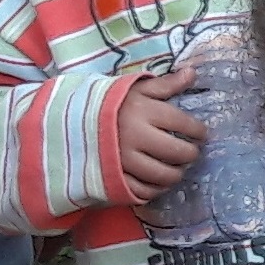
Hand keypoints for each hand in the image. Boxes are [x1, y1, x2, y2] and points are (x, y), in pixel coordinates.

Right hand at [117, 68, 202, 201]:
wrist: (63, 122)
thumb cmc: (106, 103)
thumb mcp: (135, 88)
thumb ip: (165, 84)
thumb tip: (192, 72)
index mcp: (144, 111)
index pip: (185, 124)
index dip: (199, 131)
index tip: (201, 133)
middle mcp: (136, 137)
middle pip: (178, 153)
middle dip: (191, 154)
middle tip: (190, 152)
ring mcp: (123, 161)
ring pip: (164, 176)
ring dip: (176, 173)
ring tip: (177, 167)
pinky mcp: (111, 179)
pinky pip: (143, 191)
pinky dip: (155, 189)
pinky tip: (157, 181)